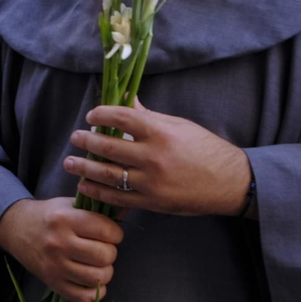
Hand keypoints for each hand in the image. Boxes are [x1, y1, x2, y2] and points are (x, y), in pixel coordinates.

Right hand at [0, 197, 122, 301]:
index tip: (109, 233)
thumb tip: (128, 209)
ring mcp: (54, 266)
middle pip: (104, 256)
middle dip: (110, 253)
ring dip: (105, 272)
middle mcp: (59, 243)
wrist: (16, 228)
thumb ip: (98, 208)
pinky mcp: (52, 283)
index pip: (106, 230)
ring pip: (97, 279)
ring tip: (98, 265)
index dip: (115, 233)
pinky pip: (83, 298)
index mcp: (64, 219)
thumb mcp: (70, 204)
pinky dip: (94, 292)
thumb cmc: (49, 215)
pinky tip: (90, 281)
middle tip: (102, 248)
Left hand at [64, 102, 251, 216]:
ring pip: (107, 174)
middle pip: (108, 146)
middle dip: (86, 141)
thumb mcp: (179, 125)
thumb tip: (126, 99)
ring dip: (84, 168)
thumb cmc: (205, 149)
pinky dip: (97, 191)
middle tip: (75, 137)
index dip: (101, 114)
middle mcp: (153, 157)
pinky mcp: (151, 202)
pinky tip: (85, 185)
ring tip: (70, 162)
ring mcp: (151, 182)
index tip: (91, 116)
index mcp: (161, 132)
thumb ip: (148, 116)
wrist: (230, 183)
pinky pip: (117, 197)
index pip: (121, 117)